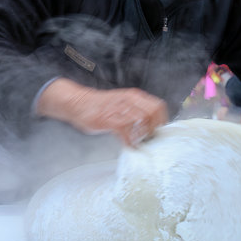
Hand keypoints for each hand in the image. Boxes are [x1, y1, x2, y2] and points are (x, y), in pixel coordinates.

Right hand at [37, 78, 167, 146]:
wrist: (78, 102)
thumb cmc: (101, 105)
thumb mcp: (123, 102)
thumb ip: (136, 110)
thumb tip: (151, 124)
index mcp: (134, 96)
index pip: (158, 106)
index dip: (162, 120)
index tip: (158, 130)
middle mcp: (129, 100)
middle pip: (153, 114)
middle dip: (153, 128)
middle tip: (148, 138)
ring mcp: (118, 109)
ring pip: (141, 121)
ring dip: (142, 135)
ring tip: (137, 141)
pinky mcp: (108, 119)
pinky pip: (125, 131)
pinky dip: (129, 141)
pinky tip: (127, 144)